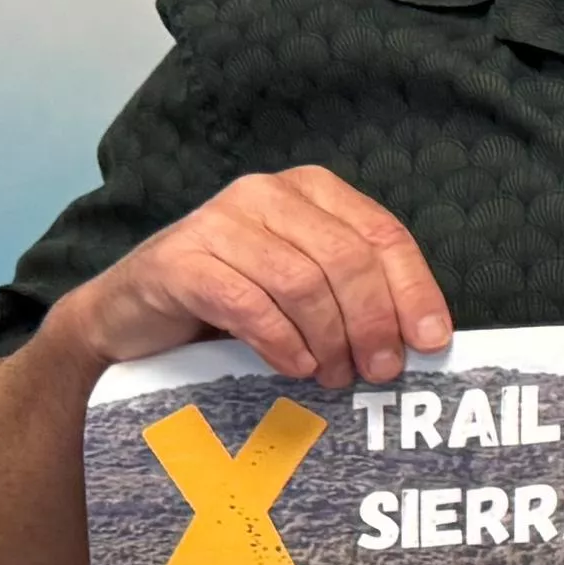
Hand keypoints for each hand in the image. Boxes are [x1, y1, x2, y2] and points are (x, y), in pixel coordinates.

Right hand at [50, 170, 452, 387]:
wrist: (132, 315)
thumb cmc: (234, 299)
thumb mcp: (305, 285)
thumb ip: (356, 291)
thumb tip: (423, 337)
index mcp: (311, 190)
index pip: (382, 235)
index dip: (414, 290)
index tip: (431, 342)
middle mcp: (266, 193)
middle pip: (346, 259)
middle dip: (373, 322)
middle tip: (379, 371)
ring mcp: (218, 221)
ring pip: (301, 282)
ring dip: (328, 339)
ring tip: (332, 375)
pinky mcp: (179, 260)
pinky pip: (249, 304)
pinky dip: (281, 342)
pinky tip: (294, 366)